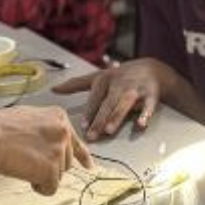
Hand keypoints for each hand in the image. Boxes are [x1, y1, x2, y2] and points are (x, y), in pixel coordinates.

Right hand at [0, 105, 93, 194]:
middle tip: (27, 162)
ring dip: (42, 176)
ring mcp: (59, 150)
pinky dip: (39, 187)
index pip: (75, 140)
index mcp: (58, 117)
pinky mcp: (52, 169)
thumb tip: (45, 143)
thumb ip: (44, 129)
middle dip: (50, 167)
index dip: (81, 156)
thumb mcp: (27, 119)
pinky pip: (51, 188)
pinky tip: (25, 175)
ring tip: (21, 164)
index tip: (89, 166)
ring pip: (58, 175)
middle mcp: (64, 132)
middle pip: (66, 161)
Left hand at [53, 58, 172, 141]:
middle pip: (108, 103)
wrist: (151, 69)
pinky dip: (145, 115)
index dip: (89, 112)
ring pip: (125, 104)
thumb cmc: (120, 76)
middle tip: (92, 136)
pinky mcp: (151, 95)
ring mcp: (136, 89)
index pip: (95, 97)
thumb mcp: (98, 77)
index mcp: (105, 80)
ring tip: (109, 130)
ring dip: (117, 116)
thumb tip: (53, 89)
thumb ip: (76, 84)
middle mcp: (120, 84)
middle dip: (100, 119)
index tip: (82, 126)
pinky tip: (141, 125)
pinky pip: (148, 106)